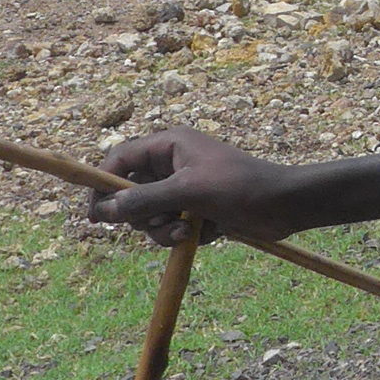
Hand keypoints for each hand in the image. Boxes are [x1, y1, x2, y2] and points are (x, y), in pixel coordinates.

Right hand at [87, 128, 309, 246]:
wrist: (285, 206)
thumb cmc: (240, 187)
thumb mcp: (187, 192)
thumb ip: (144, 200)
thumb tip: (104, 210)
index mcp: (169, 145)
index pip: (120, 160)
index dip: (103, 186)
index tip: (94, 215)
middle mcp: (173, 163)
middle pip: (132, 193)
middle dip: (144, 215)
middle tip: (163, 222)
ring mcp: (185, 188)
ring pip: (151, 215)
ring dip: (164, 230)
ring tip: (189, 231)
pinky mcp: (196, 210)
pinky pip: (171, 227)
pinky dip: (182, 235)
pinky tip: (206, 233)